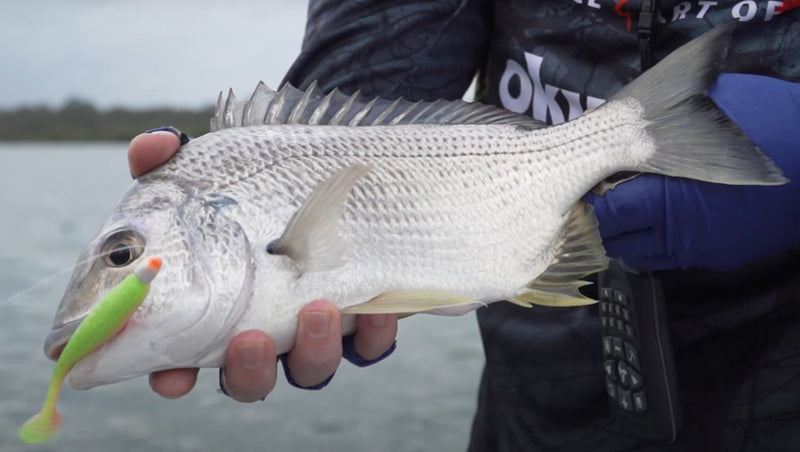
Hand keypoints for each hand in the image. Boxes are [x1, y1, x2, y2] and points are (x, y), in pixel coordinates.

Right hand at [129, 129, 397, 401]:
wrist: (331, 175)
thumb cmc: (255, 180)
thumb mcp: (212, 165)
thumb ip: (170, 157)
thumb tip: (149, 148)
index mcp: (214, 309)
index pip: (182, 360)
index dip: (174, 376)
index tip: (172, 377)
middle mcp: (261, 329)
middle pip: (249, 379)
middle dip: (248, 370)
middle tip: (248, 339)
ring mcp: (311, 330)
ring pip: (310, 368)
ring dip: (312, 350)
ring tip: (317, 308)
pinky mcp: (361, 318)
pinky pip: (369, 346)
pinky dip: (373, 336)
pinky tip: (375, 311)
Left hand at [586, 74, 799, 270]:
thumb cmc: (769, 121)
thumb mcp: (709, 105)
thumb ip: (660, 122)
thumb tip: (616, 122)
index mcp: (667, 193)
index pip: (608, 212)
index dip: (595, 197)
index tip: (592, 182)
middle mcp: (678, 230)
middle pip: (617, 238)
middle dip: (605, 218)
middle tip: (604, 196)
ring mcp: (699, 249)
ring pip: (638, 254)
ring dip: (627, 233)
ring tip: (628, 209)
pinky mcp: (717, 257)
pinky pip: (667, 258)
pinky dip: (654, 242)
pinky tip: (659, 220)